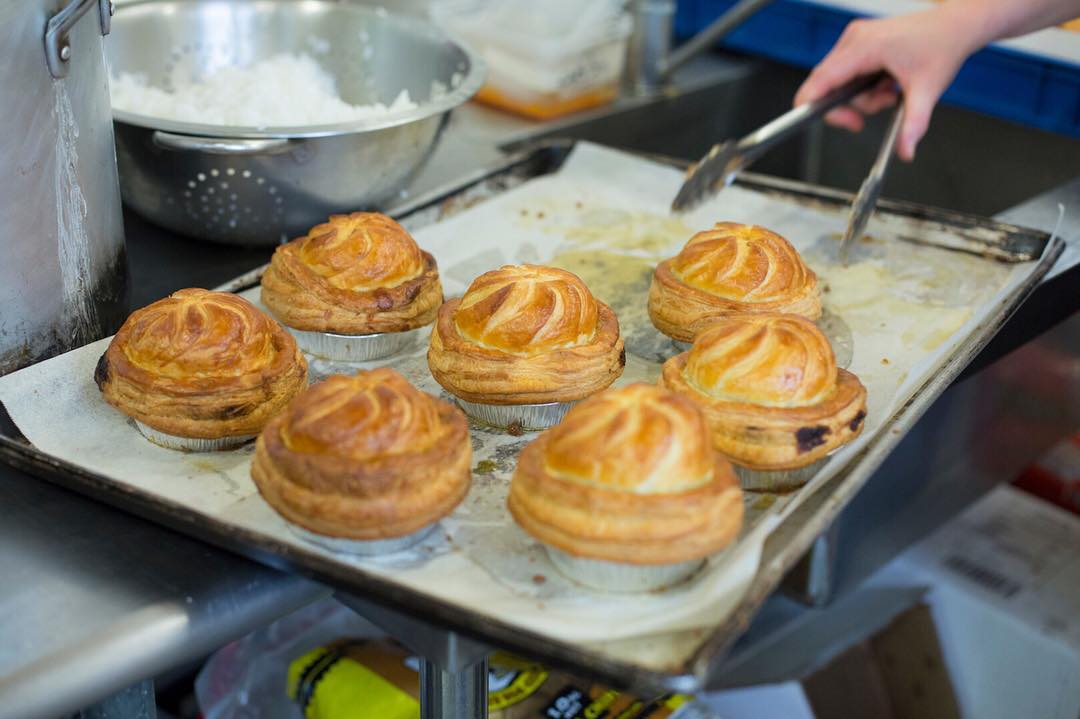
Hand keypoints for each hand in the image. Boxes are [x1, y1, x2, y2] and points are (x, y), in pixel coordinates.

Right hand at [794, 9, 976, 160]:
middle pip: (828, 84)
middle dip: (852, 104)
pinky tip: (885, 82)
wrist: (955, 26)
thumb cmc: (942, 45)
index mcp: (865, 47)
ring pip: (838, 81)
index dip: (814, 105)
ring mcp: (854, 39)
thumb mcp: (928, 90)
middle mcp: (854, 39)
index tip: (826, 121)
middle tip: (878, 108)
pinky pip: (847, 72)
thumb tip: (904, 151)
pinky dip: (864, 85)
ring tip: (890, 92)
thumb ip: (913, 123)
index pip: (821, 79)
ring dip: (862, 96)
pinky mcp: (858, 42)